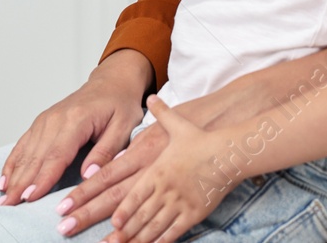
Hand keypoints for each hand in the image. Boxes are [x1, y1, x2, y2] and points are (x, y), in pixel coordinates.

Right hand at [0, 50, 147, 208]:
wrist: (110, 83)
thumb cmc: (119, 105)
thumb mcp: (124, 127)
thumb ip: (106, 152)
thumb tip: (88, 176)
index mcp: (76, 120)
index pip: (56, 155)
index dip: (42, 178)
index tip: (29, 197)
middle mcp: (55, 119)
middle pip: (35, 157)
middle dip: (20, 184)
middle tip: (8, 206)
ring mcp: (45, 120)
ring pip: (26, 152)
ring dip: (13, 176)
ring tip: (3, 198)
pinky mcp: (42, 123)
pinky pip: (23, 144)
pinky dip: (12, 162)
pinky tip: (5, 179)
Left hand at [101, 97, 231, 242]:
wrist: (229, 153)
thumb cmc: (202, 139)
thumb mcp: (177, 124)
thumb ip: (160, 113)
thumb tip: (151, 98)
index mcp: (152, 166)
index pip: (125, 188)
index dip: (112, 204)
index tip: (99, 216)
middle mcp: (162, 187)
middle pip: (134, 211)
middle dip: (113, 226)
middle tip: (96, 238)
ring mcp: (177, 201)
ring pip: (151, 224)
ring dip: (134, 237)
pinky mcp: (193, 213)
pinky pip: (173, 231)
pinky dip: (160, 240)